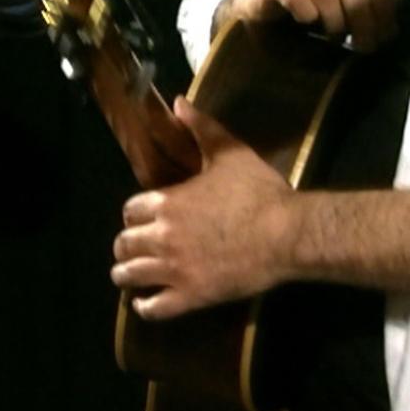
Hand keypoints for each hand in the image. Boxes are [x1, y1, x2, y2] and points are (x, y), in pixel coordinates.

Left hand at [111, 97, 294, 320]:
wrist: (287, 233)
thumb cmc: (259, 191)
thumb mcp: (230, 151)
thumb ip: (201, 127)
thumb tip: (178, 102)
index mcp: (168, 202)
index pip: (130, 210)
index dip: (133, 214)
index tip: (140, 217)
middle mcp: (162, 236)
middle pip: (123, 243)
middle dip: (125, 245)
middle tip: (131, 248)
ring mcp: (175, 269)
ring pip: (131, 275)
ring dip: (125, 274)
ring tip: (128, 276)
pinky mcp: (191, 296)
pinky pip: (155, 308)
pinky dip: (145, 307)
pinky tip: (145, 303)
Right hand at [218, 0, 395, 49]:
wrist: (260, 9)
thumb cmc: (307, 4)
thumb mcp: (343, 4)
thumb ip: (366, 8)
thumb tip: (391, 32)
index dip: (384, 6)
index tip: (384, 34)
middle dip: (362, 19)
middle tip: (362, 45)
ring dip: (333, 19)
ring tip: (333, 35)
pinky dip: (305, 11)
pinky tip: (306, 20)